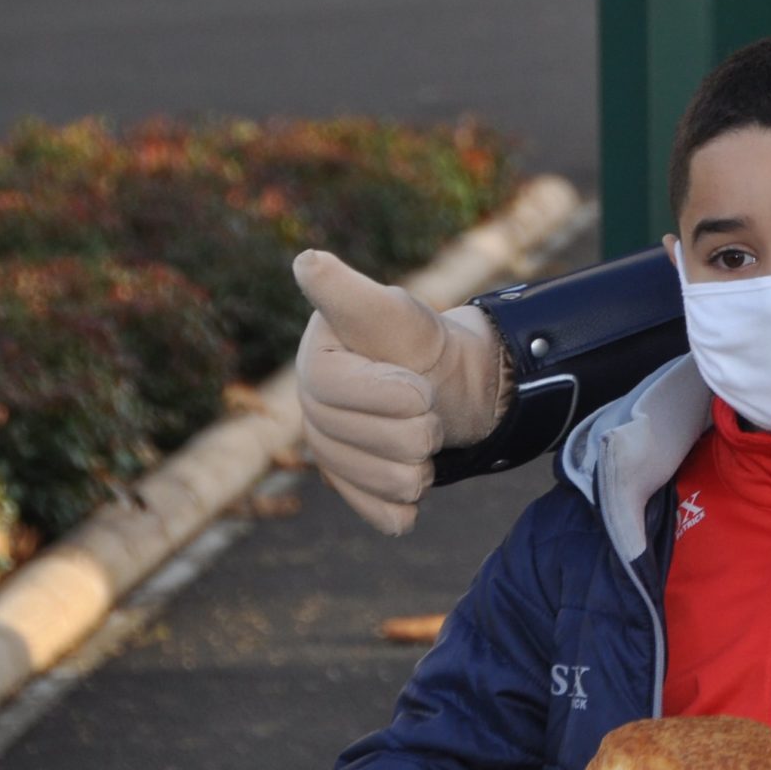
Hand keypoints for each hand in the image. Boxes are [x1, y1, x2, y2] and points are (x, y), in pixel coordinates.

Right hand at [293, 251, 508, 534]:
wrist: (464, 386)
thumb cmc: (428, 345)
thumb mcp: (398, 316)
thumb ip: (351, 297)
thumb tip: (307, 262)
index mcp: (317, 358)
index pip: (331, 388)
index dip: (382, 393)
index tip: (422, 392)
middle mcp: (312, 402)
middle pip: (347, 438)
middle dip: (407, 430)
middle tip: (433, 413)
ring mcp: (327, 443)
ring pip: (358, 476)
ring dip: (408, 470)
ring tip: (431, 445)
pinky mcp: (350, 479)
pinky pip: (364, 506)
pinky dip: (394, 508)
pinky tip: (413, 506)